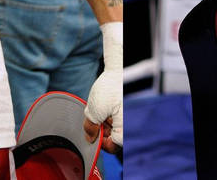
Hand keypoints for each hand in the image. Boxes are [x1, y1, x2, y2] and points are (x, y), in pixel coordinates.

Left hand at [84, 21, 121, 151]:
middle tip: (92, 120)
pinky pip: (114, 118)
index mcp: (123, 128)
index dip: (101, 143)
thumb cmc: (110, 89)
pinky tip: (101, 105)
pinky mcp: (124, 109)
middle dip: (100, 130)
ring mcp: (126, 116)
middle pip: (113, 137)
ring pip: (113, 127)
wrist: (118, 69)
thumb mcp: (94, 110)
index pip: (113, 146)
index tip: (92, 135)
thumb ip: (91, 127)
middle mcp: (127, 124)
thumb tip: (90, 137)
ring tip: (96, 110)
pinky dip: (106, 115)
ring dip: (102, 122)